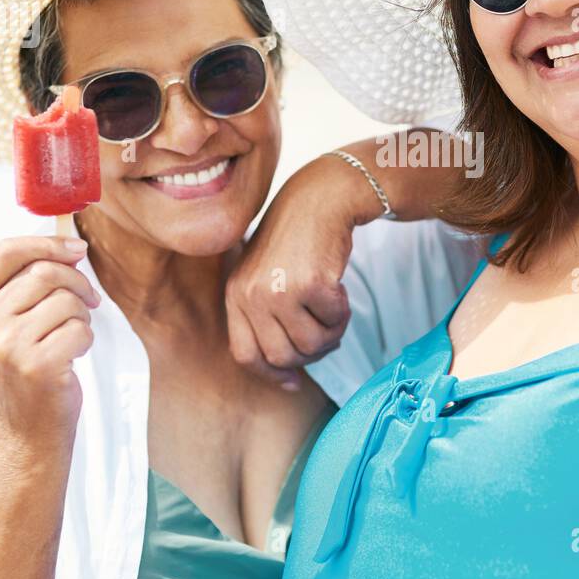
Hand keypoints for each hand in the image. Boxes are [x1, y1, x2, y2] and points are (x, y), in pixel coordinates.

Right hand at [0, 236, 100, 448]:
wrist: (24, 433)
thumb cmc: (25, 372)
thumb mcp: (10, 325)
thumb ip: (28, 286)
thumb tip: (72, 248)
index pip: (7, 251)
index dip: (47, 243)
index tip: (77, 248)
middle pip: (45, 272)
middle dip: (78, 283)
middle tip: (88, 303)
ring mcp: (7, 344)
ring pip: (67, 300)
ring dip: (82, 315)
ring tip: (69, 337)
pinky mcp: (36, 364)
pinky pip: (80, 329)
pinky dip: (86, 340)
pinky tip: (70, 358)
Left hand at [225, 157, 361, 389]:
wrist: (319, 199)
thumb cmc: (296, 240)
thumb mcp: (265, 277)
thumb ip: (267, 321)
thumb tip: (287, 379)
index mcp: (235, 295)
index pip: (245, 355)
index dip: (272, 373)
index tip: (294, 379)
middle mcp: (250, 294)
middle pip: (282, 356)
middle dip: (311, 353)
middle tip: (326, 332)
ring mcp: (278, 290)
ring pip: (311, 345)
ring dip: (331, 334)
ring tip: (335, 309)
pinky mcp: (309, 284)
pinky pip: (334, 323)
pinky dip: (343, 313)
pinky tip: (340, 291)